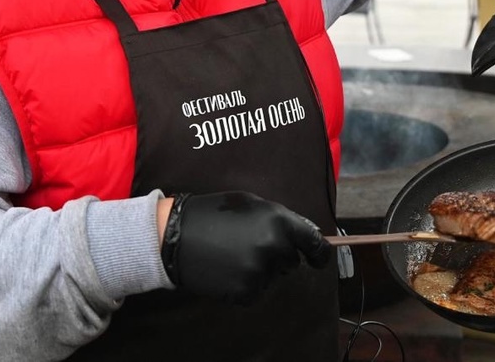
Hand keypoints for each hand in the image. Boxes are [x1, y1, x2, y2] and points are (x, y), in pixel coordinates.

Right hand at [160, 191, 330, 303]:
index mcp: (279, 221)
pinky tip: (227, 268)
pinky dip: (246, 283)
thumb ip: (280, 217)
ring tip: (233, 254)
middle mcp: (274, 247)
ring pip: (273, 276)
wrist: (174, 236)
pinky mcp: (246, 292)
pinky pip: (257, 291)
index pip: (314, 243)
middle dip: (278, 254)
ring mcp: (260, 272)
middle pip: (291, 261)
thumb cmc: (213, 213)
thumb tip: (305, 233)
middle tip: (248, 242)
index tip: (318, 258)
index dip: (320, 253)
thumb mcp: (250, 202)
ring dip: (261, 269)